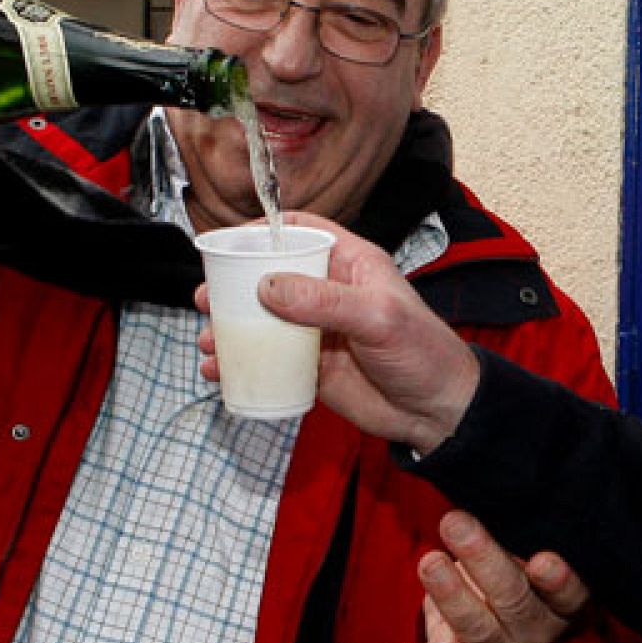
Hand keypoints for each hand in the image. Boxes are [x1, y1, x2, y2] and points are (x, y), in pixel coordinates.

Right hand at [194, 214, 479, 454]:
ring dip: (230, 327)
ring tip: (208, 342)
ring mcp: (317, 330)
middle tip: (204, 298)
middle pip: (270, 275)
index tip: (227, 241)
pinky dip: (241, 363)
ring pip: (263, 319)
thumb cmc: (423, 352)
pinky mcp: (311, 366)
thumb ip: (324, 301)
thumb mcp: (377, 317)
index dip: (263, 230)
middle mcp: (329, 291)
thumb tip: (267, 286)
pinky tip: (221, 372)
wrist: (437, 412)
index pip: (301, 231)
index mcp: (350, 263)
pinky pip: (268, 359)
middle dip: (232, 284)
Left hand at [398, 510, 589, 642]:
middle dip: (483, 559)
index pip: (568, 590)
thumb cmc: (520, 566)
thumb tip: (497, 480)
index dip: (558, 579)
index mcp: (561, 598)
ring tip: (429, 562)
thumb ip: (522, 525)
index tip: (543, 560)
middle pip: (514, 599)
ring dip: (451, 594)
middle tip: (455, 522)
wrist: (502, 618)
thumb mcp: (530, 544)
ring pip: (478, 625)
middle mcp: (535, 625)